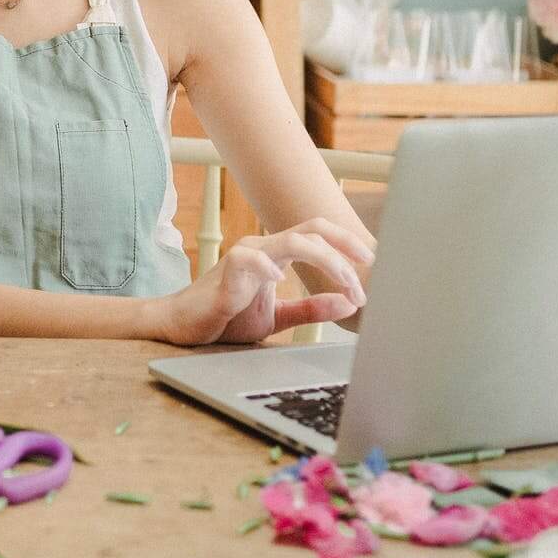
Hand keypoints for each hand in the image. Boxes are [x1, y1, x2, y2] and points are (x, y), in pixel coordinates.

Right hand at [154, 218, 374, 346]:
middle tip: (365, 278)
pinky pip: (248, 259)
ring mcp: (244, 256)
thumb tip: (348, 302)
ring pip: (291, 239)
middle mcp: (264, 248)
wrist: (185, 327)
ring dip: (326, 261)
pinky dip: (268, 267)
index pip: (318, 233)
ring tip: (345, 285)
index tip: (373, 261)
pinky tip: (282, 282)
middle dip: (345, 250)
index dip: (347, 242)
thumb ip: (311, 309)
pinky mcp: (226, 273)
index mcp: (276, 254)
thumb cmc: (227, 317)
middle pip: (312, 229)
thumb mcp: (279, 316)